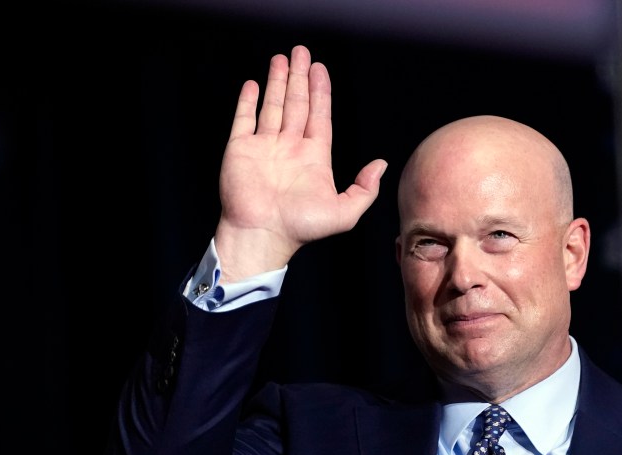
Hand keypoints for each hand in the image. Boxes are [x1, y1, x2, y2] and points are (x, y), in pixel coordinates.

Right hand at [215, 45, 387, 282]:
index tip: (320, 69)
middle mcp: (290, 147)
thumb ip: (365, 189)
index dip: (321, 91)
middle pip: (297, 104)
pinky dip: (248, 101)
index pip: (320, 116)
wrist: (263, 235)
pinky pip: (244, 119)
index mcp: (314, 156)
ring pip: (273, 106)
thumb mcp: (344, 212)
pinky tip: (253, 83)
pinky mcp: (241, 149)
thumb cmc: (302, 227)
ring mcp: (265, 147)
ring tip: (281, 58)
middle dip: (300, 77)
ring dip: (278, 82)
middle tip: (301, 51)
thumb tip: (381, 164)